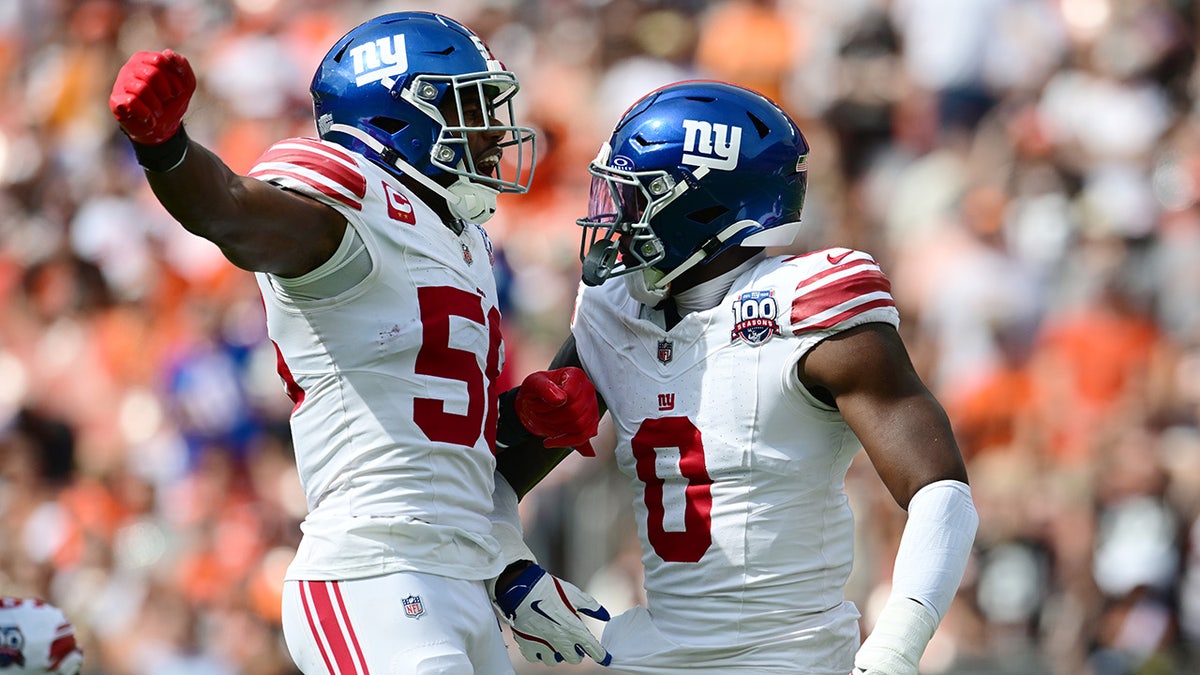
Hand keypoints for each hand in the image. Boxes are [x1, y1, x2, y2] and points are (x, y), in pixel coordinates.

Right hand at [109, 49, 195, 144]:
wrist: (163, 128)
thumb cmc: (172, 102)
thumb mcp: (186, 83)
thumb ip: (182, 65)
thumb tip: (167, 53)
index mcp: (145, 59)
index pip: (160, 60)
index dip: (173, 79)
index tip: (176, 91)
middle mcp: (130, 68)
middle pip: (152, 74)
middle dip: (166, 92)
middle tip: (166, 101)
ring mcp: (120, 84)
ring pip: (141, 89)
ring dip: (157, 105)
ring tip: (158, 111)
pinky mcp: (116, 101)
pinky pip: (132, 103)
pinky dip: (147, 115)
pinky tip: (149, 119)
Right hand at [495, 563, 610, 666]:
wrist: (521, 588)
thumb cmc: (548, 589)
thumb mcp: (575, 595)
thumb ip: (591, 607)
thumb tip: (605, 616)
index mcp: (574, 628)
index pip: (593, 649)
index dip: (601, 655)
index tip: (605, 658)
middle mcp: (559, 640)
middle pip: (574, 659)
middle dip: (577, 653)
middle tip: (575, 643)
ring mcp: (542, 644)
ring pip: (554, 661)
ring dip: (558, 654)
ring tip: (556, 643)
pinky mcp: (527, 644)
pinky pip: (536, 657)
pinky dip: (540, 653)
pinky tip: (541, 643)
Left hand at [515, 367, 598, 455]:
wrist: (535, 404)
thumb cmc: (536, 391)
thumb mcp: (533, 384)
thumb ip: (545, 387)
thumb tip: (561, 399)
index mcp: (576, 376)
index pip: (570, 395)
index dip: (552, 403)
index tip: (539, 402)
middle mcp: (588, 390)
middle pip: (575, 413)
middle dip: (552, 417)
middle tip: (539, 413)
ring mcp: (592, 408)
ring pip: (580, 427)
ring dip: (557, 429)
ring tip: (546, 422)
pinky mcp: (590, 424)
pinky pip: (583, 438)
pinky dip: (565, 442)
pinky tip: (550, 441)